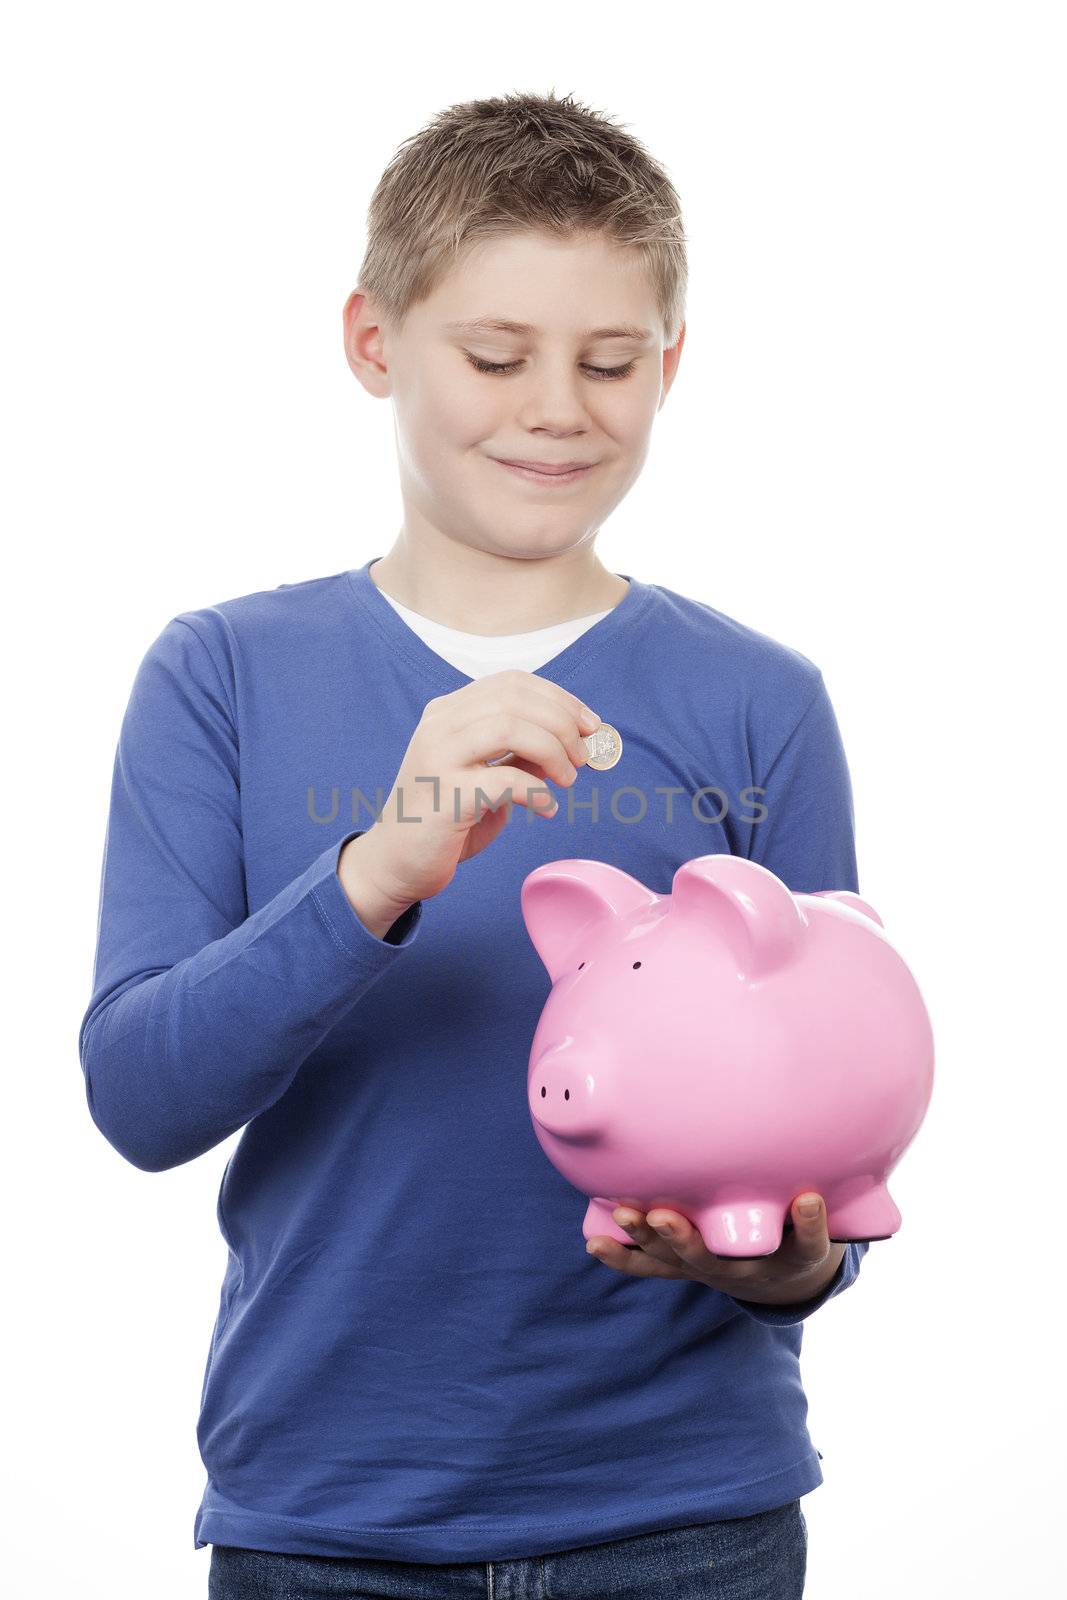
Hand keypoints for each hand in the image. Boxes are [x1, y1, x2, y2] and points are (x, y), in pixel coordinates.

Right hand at [339, 670, 599, 913]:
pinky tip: (545, 809)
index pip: (511, 683)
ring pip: (510, 727)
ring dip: (553, 750)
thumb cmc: (446, 819)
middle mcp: (439, 726)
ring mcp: (438, 757)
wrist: (396, 863)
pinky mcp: (446, 795)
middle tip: (584, 756)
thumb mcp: (487, 776)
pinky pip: (506, 781)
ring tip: (568, 778)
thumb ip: (520, 754)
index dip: (559, 698)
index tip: (590, 725)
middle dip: (563, 723)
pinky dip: (538, 793)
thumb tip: (573, 741)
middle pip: (515, 699)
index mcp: (448, 712)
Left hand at [586, 1193, 847, 1307]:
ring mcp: (711, 1270)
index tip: (809, 1200)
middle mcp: (747, 1269)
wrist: (781, 1274)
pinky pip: (651, 1267)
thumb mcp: (817, 1205)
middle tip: (663, 1216)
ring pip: (676, 1261)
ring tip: (625, 1215)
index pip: (807, 1245)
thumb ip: (816, 1176)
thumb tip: (826, 1120)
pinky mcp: (685, 1267)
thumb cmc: (797, 1222)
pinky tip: (596, 1243)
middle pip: (714, 1259)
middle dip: (685, 1238)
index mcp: (792, 1256)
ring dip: (646, 1239)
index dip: (810, 1225)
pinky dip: (623, 1256)